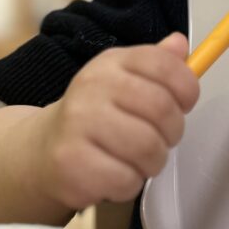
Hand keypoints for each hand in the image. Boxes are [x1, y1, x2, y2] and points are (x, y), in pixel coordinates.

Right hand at [37, 33, 199, 211]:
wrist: (42, 149)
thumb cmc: (96, 114)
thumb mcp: (125, 79)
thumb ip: (158, 63)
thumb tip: (181, 44)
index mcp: (112, 62)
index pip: (163, 64)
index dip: (186, 87)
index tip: (185, 103)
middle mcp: (93, 86)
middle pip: (162, 108)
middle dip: (173, 131)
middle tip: (164, 139)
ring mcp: (78, 123)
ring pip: (147, 147)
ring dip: (154, 161)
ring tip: (141, 160)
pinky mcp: (70, 162)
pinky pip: (125, 179)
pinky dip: (130, 184)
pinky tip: (117, 175)